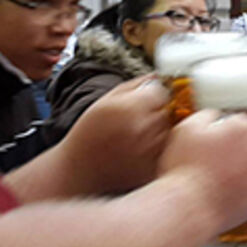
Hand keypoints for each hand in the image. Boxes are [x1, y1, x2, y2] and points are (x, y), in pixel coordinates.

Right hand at [59, 76, 173, 194]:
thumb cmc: (88, 134)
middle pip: (166, 111)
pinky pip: (164, 150)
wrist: (79, 169)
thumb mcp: (104, 101)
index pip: (161, 92)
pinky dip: (156, 148)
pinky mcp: (151, 166)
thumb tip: (157, 76)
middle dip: (157, 111)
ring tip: (135, 135)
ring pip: (167, 131)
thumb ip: (134, 85)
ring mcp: (148, 149)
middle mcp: (142, 128)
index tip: (147, 99)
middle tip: (138, 119)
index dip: (154, 94)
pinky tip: (137, 149)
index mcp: (130, 107)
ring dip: (158, 130)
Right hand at [156, 109, 246, 233]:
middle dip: (245, 149)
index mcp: (242, 128)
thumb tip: (217, 116)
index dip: (231, 132)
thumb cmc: (184, 169)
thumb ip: (208, 115)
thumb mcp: (187, 129)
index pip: (245, 123)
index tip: (220, 142)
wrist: (188, 207)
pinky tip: (234, 190)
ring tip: (227, 178)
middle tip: (224, 160)